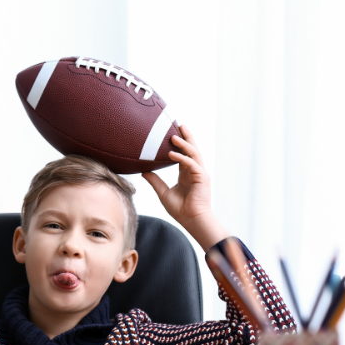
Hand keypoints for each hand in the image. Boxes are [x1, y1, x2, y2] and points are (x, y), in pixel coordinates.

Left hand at [142, 125, 227, 250]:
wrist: (191, 220)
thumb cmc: (180, 210)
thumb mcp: (163, 192)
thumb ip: (155, 181)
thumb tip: (143, 171)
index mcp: (186, 174)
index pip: (183, 154)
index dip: (179, 143)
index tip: (171, 132)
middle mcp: (194, 171)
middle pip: (191, 149)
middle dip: (187, 136)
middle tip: (179, 124)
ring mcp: (199, 173)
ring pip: (193, 153)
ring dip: (184, 143)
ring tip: (174, 135)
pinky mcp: (202, 177)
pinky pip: (191, 164)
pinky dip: (182, 158)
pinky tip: (171, 153)